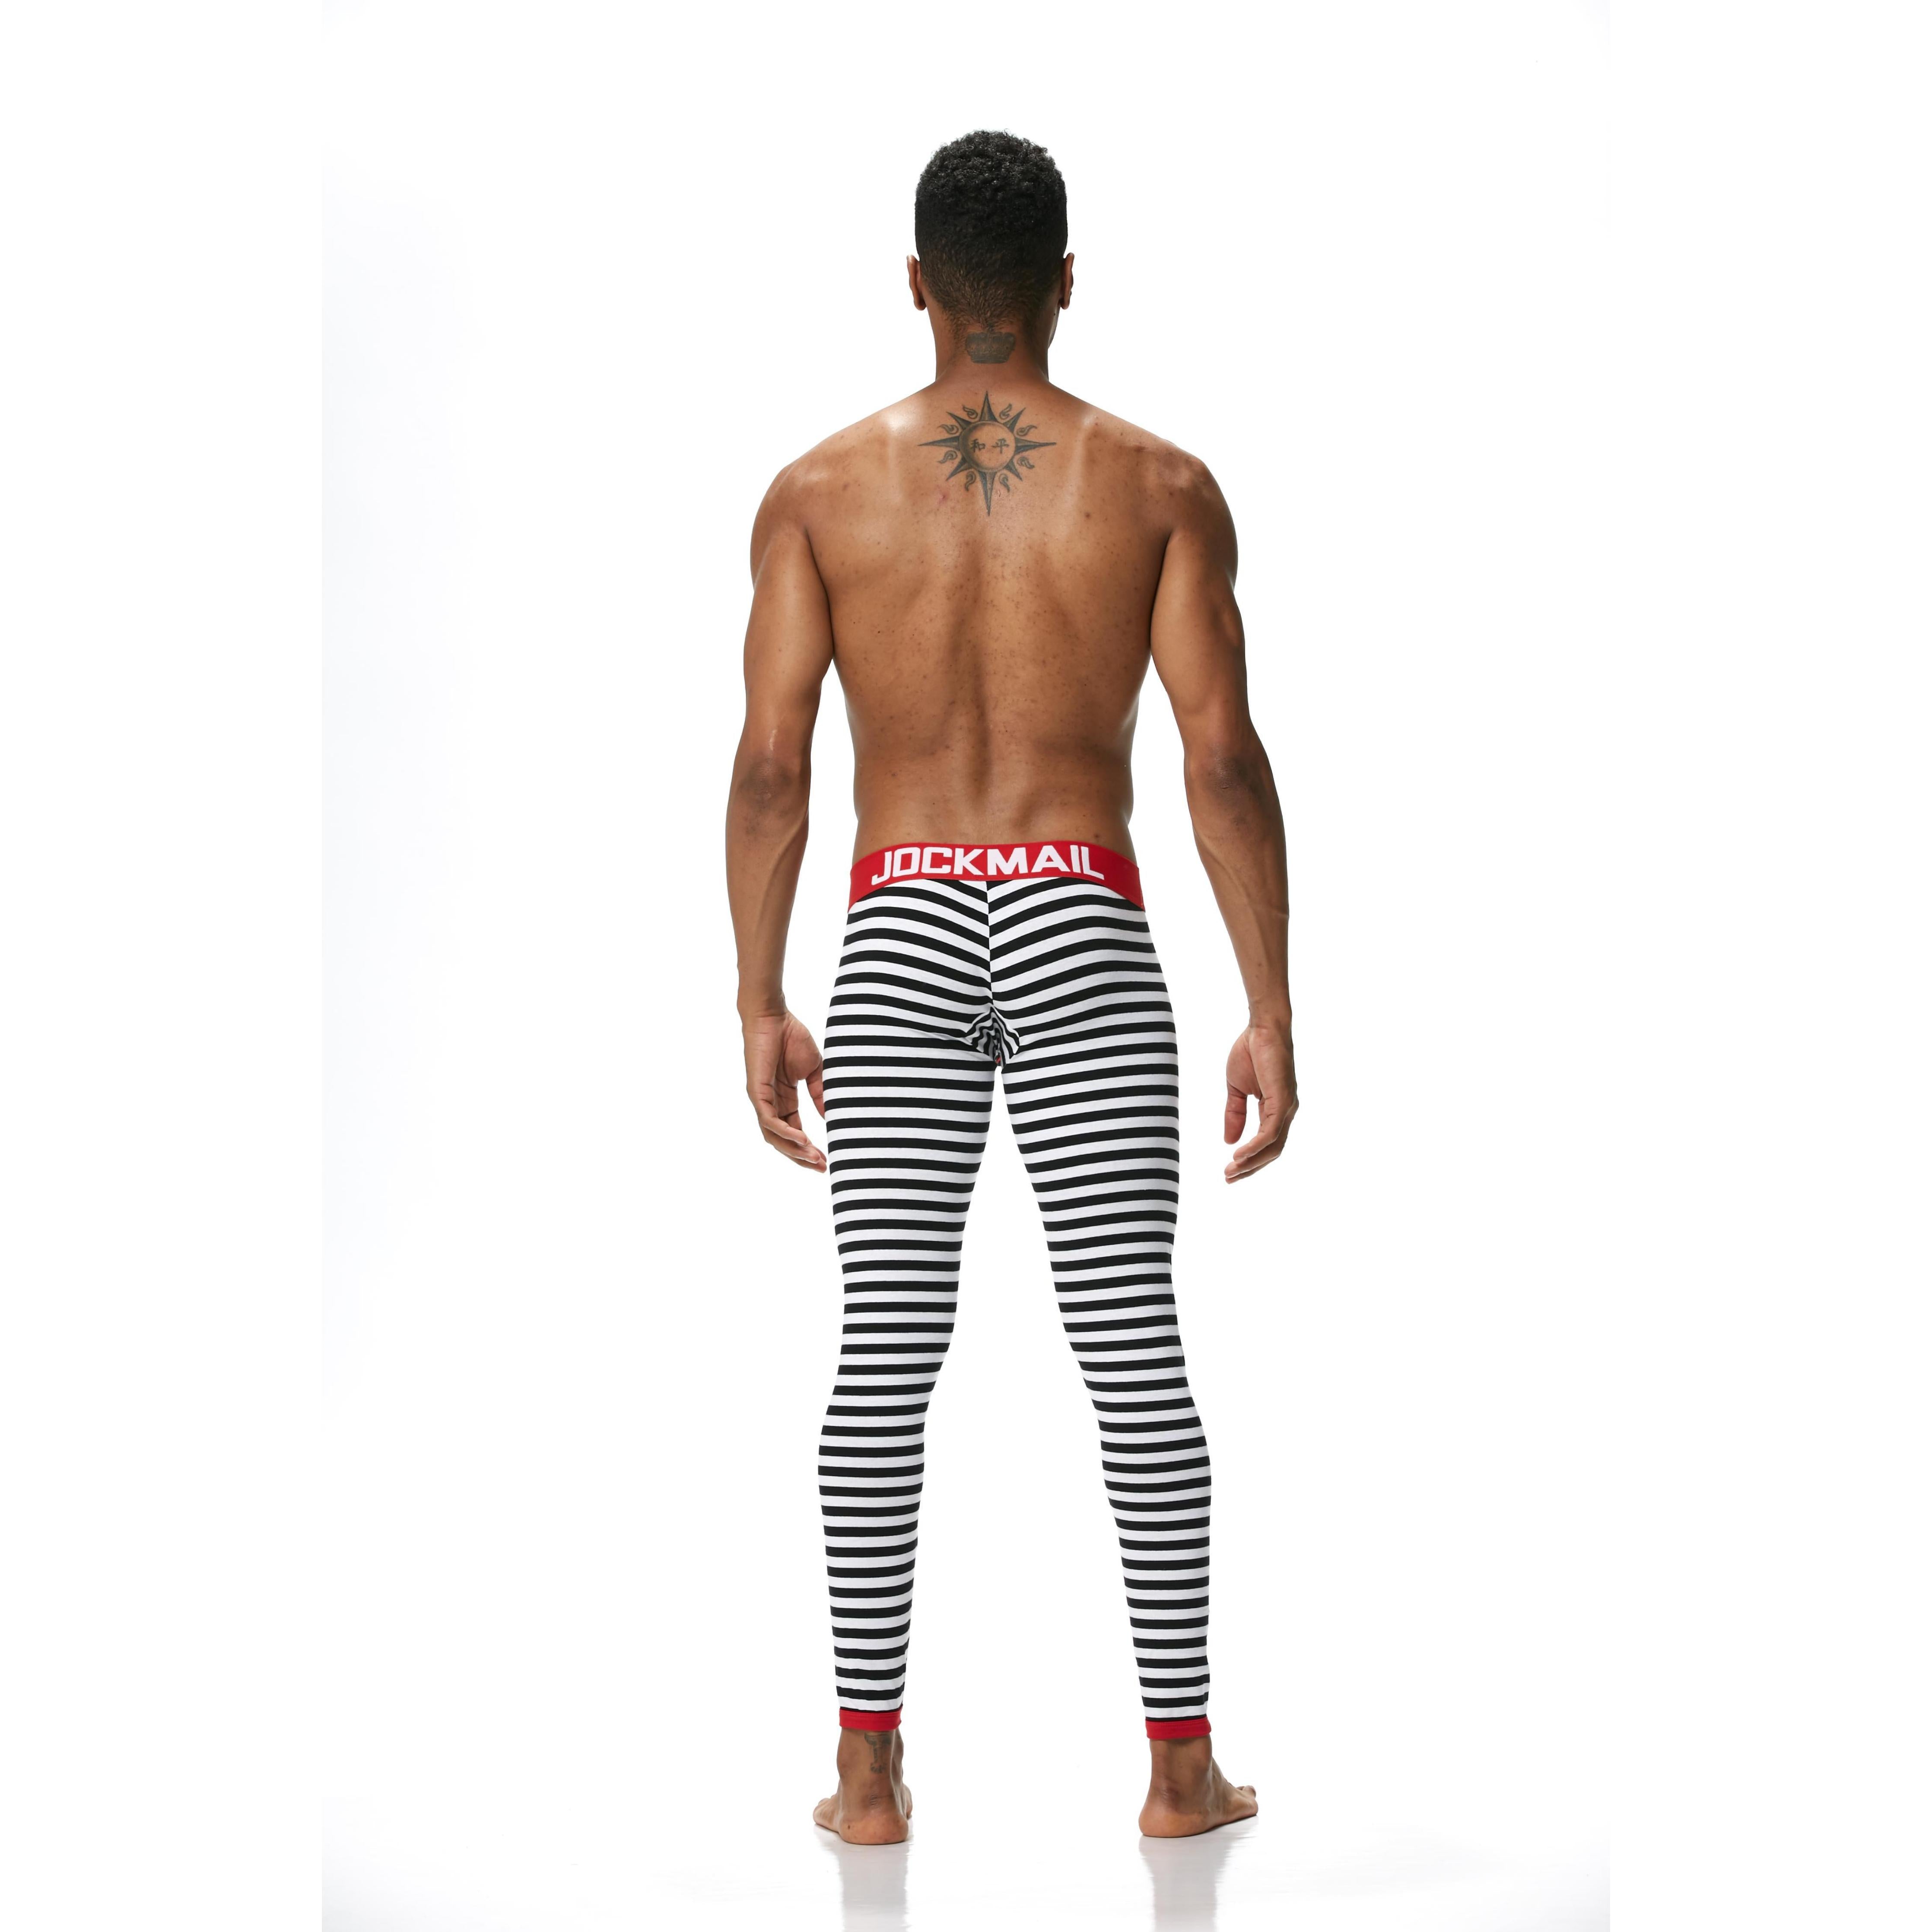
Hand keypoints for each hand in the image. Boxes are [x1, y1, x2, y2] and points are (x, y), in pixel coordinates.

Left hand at [742, 1010, 826, 1170]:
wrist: (774, 1016)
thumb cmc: (791, 1037)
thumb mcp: (813, 1070)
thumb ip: (819, 1093)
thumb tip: (830, 1116)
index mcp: (783, 1100)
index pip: (795, 1131)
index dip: (809, 1148)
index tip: (827, 1159)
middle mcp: (771, 1104)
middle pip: (783, 1141)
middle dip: (802, 1157)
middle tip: (822, 1167)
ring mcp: (762, 1100)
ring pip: (775, 1136)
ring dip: (794, 1150)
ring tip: (814, 1158)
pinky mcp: (756, 1092)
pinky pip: (769, 1120)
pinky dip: (785, 1132)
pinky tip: (802, 1140)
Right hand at [1223, 1020, 1297, 1181]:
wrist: (1262, 1028)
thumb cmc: (1251, 1051)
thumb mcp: (1236, 1089)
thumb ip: (1234, 1114)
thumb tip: (1228, 1141)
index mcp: (1275, 1109)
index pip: (1265, 1144)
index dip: (1248, 1160)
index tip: (1229, 1171)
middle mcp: (1285, 1112)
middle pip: (1271, 1151)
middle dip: (1250, 1167)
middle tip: (1229, 1178)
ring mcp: (1287, 1107)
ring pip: (1272, 1146)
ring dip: (1251, 1162)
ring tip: (1232, 1171)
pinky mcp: (1283, 1100)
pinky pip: (1271, 1132)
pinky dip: (1256, 1146)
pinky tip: (1240, 1154)